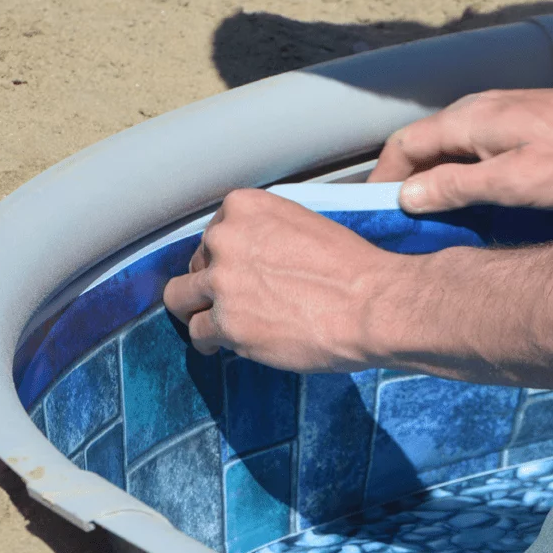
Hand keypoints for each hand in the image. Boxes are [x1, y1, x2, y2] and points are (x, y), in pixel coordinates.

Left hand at [163, 189, 398, 370]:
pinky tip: (220, 345)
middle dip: (211, 281)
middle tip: (230, 298)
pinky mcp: (227, 324)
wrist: (372, 305)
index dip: (224, 255)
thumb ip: (270, 234)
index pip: (214, 231)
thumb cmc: (353, 269)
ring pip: (181, 298)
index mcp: (246, 207)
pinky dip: (209, 341)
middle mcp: (225, 239)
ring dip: (196, 311)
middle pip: (197, 263)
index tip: (235, 270)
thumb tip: (257, 258)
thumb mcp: (307, 226)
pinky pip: (198, 332)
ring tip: (210, 322)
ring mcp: (222, 282)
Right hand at [369, 82, 552, 211]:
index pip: (402, 145)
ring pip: (444, 146)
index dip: (383, 178)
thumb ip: (454, 188)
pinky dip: (454, 171)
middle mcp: (472, 109)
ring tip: (428, 215)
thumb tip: (406, 196)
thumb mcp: (511, 182)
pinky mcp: (513, 121)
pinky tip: (464, 196)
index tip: (375, 210)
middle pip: (420, 144)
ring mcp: (494, 112)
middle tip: (399, 220)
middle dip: (404, 180)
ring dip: (430, 177)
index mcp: (465, 120)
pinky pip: (467, 146)